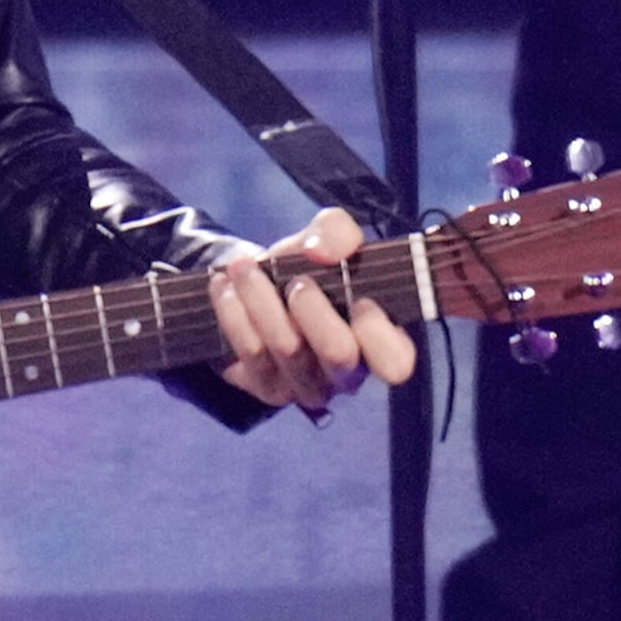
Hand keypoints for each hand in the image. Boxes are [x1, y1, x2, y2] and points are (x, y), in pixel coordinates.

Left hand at [211, 210, 422, 413]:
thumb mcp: (325, 239)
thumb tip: (322, 250)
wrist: (258, 285)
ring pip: (288, 349)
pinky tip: (223, 287)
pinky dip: (234, 312)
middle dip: (313, 309)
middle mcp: (347, 373)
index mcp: (379, 342)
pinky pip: (250, 352)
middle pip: (339, 355)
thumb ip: (335, 231)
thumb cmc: (308, 268)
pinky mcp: (268, 389)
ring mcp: (307, 386)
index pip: (396, 361)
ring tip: (242, 268)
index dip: (379, 333)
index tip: (361, 299)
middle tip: (296, 281)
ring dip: (261, 299)